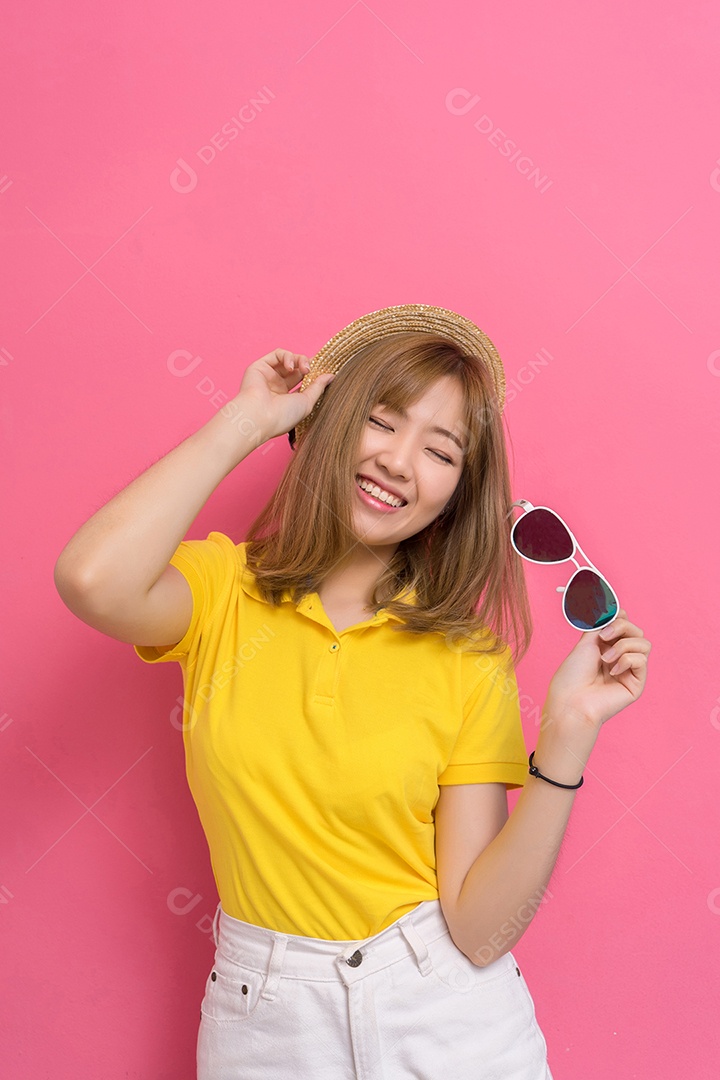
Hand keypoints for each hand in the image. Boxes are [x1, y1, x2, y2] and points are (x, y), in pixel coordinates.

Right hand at [234, 349, 335, 442]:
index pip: (303, 381)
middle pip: (297, 368)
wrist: (259, 416)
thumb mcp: (306, 403)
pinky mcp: (259, 367)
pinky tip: (290, 366)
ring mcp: (268, 376)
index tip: (323, 375)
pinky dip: (287, 356)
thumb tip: (330, 376)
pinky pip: (277, 354)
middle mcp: (277, 387)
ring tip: (303, 369)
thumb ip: (318, 387)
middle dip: (307, 366)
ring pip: (288, 359)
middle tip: (310, 371)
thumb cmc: (282, 416)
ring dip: (299, 360)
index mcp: (287, 398)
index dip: (313, 375)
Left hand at [545, 609, 651, 730]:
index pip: (625, 624)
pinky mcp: (636, 683)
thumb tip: (615, 610)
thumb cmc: (572, 675)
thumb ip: (602, 626)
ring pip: (644, 643)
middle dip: (622, 627)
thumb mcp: (586, 642)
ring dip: (623, 645)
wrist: (571, 700)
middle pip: (637, 631)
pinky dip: (626, 660)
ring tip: (605, 658)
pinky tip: (612, 671)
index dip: (619, 617)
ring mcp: (629, 670)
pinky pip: (642, 660)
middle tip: (603, 636)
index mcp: (607, 646)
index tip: (607, 617)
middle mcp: (620, 657)